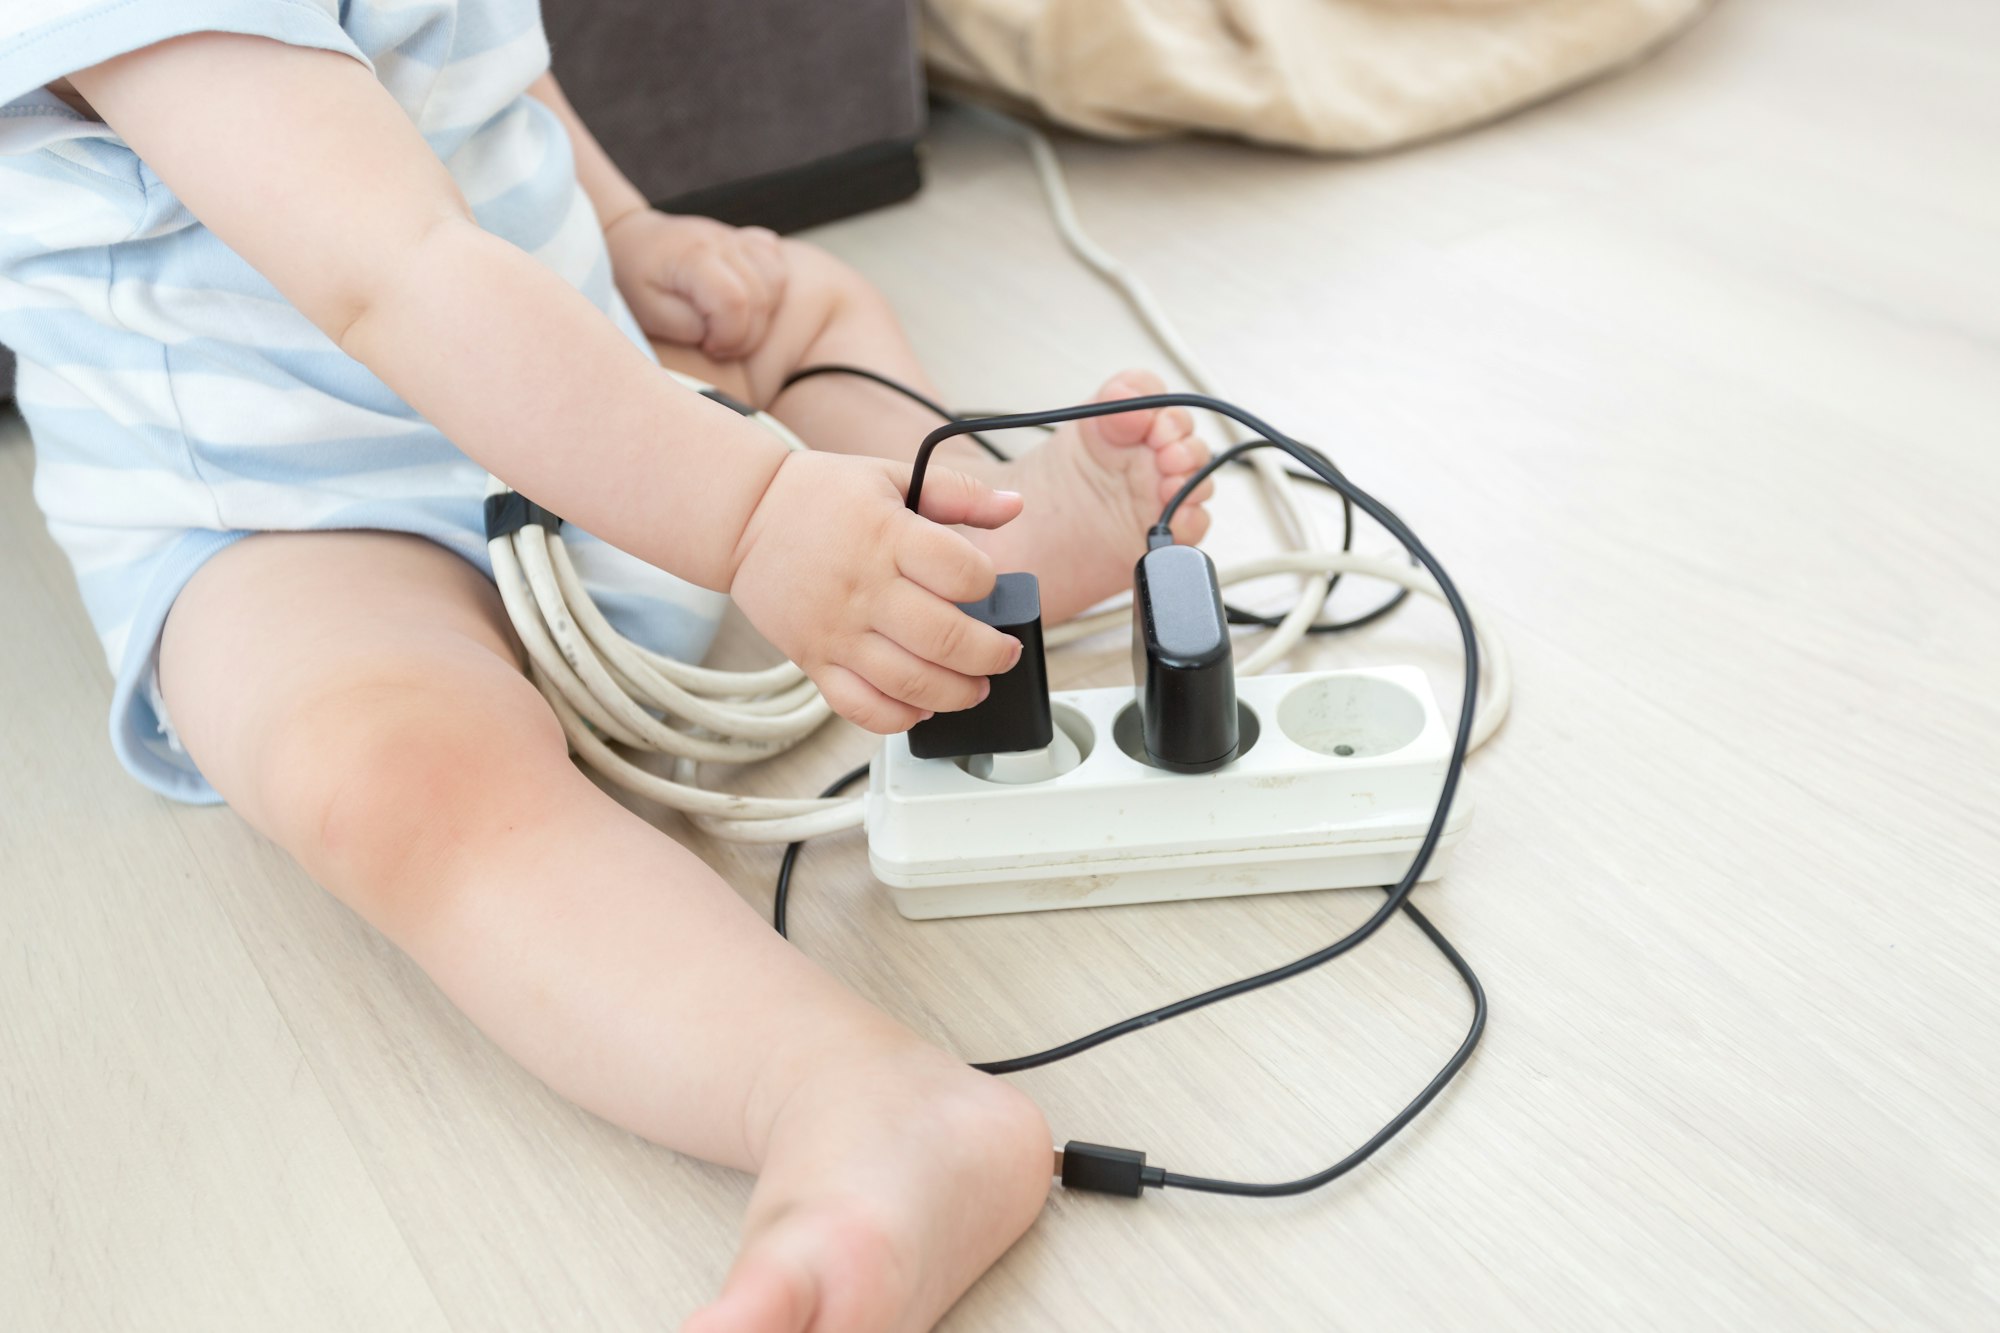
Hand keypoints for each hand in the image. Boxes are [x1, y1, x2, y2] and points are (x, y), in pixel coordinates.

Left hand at [604, 210, 786, 359]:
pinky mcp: (747, 240)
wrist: (629, 238)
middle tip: (715, 346)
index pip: (734, 302)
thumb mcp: (645, 311)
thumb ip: (684, 325)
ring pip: (777, 281)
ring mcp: (737, 239)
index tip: (708, 348)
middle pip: (761, 297)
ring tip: (730, 327)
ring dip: (762, 317)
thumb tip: (716, 332)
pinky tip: (746, 302)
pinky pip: (777, 264)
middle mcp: (721, 242)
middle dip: (745, 336)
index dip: (729, 336)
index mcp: (693, 257)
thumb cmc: (633, 280)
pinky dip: (771, 290)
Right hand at [729, 452, 1027, 733]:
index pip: (961, 573)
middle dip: (992, 655)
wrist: (744, 518)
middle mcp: (864, 589)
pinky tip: (921, 707)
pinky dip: (898, 718)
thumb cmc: (820, 497)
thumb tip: (1014, 505)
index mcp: (887, 536)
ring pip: (911, 684)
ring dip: (957, 694)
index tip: (987, 587)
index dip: (988, 584)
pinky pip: (861, 707)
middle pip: (945, 639)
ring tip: (975, 687)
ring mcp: (838, 631)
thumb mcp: (892, 476)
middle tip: (1004, 654)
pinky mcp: (814, 660)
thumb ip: (958, 492)